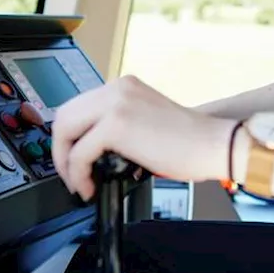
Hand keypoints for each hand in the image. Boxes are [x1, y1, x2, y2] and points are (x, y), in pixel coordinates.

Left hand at [50, 75, 231, 199]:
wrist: (213, 144)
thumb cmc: (188, 142)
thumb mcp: (145, 121)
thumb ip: (118, 124)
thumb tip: (91, 149)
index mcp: (124, 86)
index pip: (78, 107)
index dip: (69, 137)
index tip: (72, 159)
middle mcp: (117, 89)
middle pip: (64, 116)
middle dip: (60, 150)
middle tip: (70, 174)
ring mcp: (116, 103)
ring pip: (65, 132)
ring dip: (65, 163)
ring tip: (79, 182)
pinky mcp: (116, 124)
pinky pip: (79, 153)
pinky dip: (78, 174)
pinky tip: (90, 186)